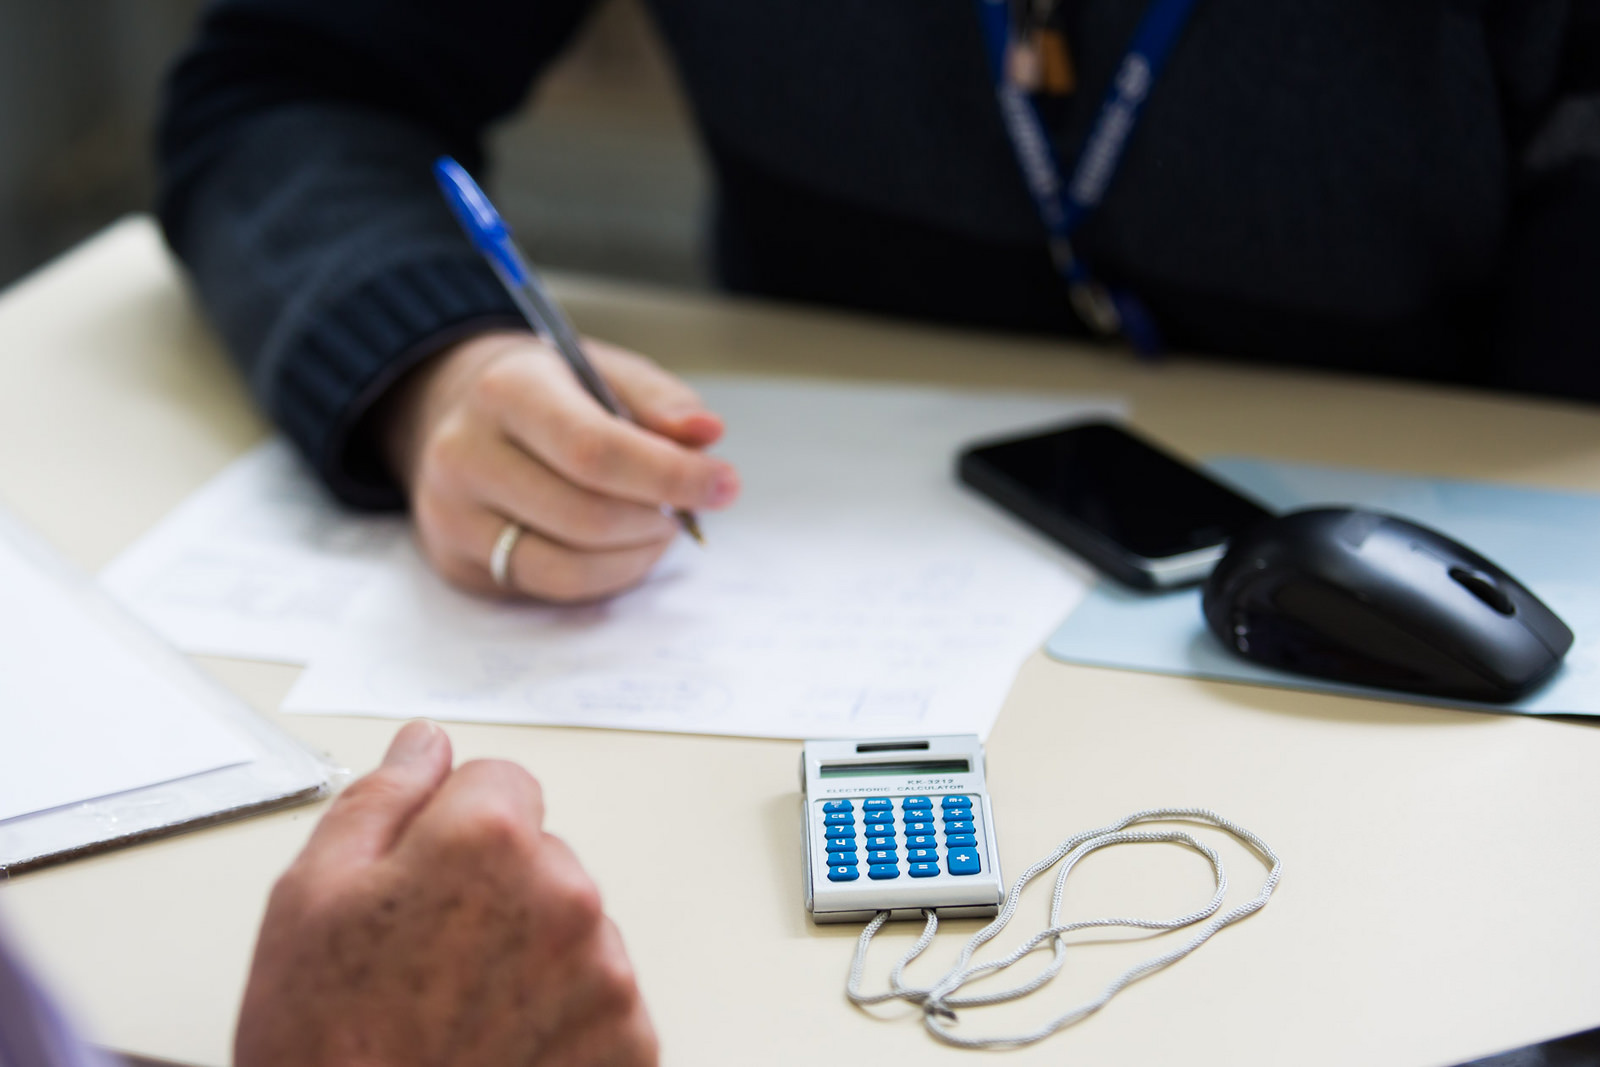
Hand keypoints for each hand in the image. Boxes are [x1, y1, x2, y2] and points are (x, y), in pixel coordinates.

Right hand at [235, 721, 657, 1066]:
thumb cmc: (325, 1046)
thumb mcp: (309, 899)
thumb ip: (380, 799)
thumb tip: (426, 742)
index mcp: (488, 840)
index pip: (500, 782)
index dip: (449, 829)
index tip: (420, 883)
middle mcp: (565, 892)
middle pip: (541, 856)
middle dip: (494, 892)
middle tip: (425, 965)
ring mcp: (605, 971)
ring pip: (572, 927)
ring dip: (531, 956)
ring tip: (459, 1019)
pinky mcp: (632, 1040)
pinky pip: (601, 998)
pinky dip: (564, 1019)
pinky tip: (501, 1050)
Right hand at [380, 330, 738, 600]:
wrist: (459, 413)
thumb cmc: (551, 393)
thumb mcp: (604, 371)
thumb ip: (659, 400)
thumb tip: (705, 436)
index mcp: (506, 391)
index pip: (595, 450)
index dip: (668, 475)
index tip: (724, 485)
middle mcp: (464, 454)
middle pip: (586, 517)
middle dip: (656, 520)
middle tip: (685, 509)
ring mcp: (453, 515)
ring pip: (568, 567)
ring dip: (635, 556)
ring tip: (656, 527)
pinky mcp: (457, 563)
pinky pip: (550, 590)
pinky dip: (605, 577)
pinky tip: (620, 549)